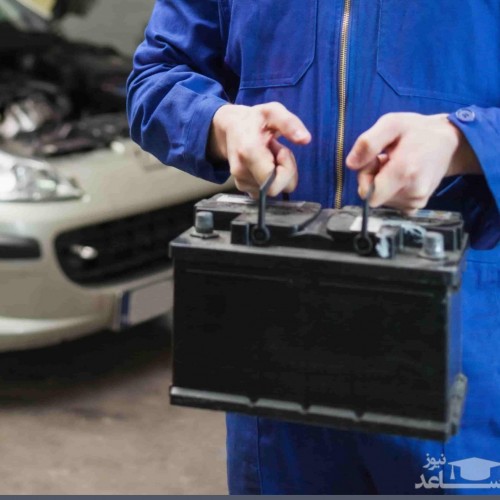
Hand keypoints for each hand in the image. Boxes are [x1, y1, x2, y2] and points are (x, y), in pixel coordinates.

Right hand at [208, 103, 310, 196]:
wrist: (231, 127)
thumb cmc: (255, 119)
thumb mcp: (273, 111)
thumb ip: (289, 123)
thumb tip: (305, 139)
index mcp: (248, 152)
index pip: (273, 183)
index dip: (285, 169)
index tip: (282, 151)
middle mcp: (241, 171)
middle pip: (276, 188)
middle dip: (284, 171)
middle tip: (277, 151)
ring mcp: (240, 181)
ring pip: (273, 189)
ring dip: (278, 173)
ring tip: (268, 154)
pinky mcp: (242, 187)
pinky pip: (267, 190)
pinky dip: (270, 179)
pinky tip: (264, 163)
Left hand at [346, 113, 480, 211]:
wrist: (447, 142)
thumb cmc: (417, 131)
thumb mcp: (391, 123)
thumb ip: (368, 142)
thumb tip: (351, 164)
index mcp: (404, 172)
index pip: (367, 192)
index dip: (366, 176)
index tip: (376, 159)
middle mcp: (413, 192)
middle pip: (373, 197)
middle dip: (373, 179)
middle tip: (387, 159)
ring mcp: (416, 202)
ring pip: (381, 200)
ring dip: (382, 184)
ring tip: (397, 165)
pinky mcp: (417, 206)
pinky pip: (392, 204)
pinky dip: (391, 192)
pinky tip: (401, 177)